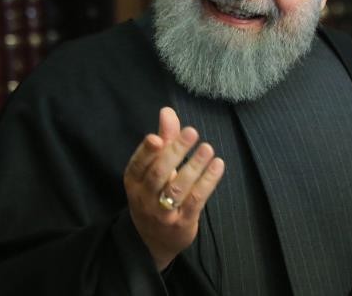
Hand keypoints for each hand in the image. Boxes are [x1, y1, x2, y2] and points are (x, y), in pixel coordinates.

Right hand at [123, 107, 224, 270]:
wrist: (153, 240)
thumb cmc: (154, 194)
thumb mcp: (154, 168)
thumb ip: (164, 139)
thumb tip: (167, 111)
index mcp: (134, 181)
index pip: (138, 164)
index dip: (147, 151)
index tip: (158, 137)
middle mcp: (145, 198)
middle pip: (159, 174)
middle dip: (175, 152)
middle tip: (191, 132)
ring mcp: (163, 213)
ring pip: (178, 188)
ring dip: (194, 167)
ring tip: (208, 148)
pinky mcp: (182, 223)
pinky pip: (196, 200)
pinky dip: (207, 182)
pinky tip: (218, 165)